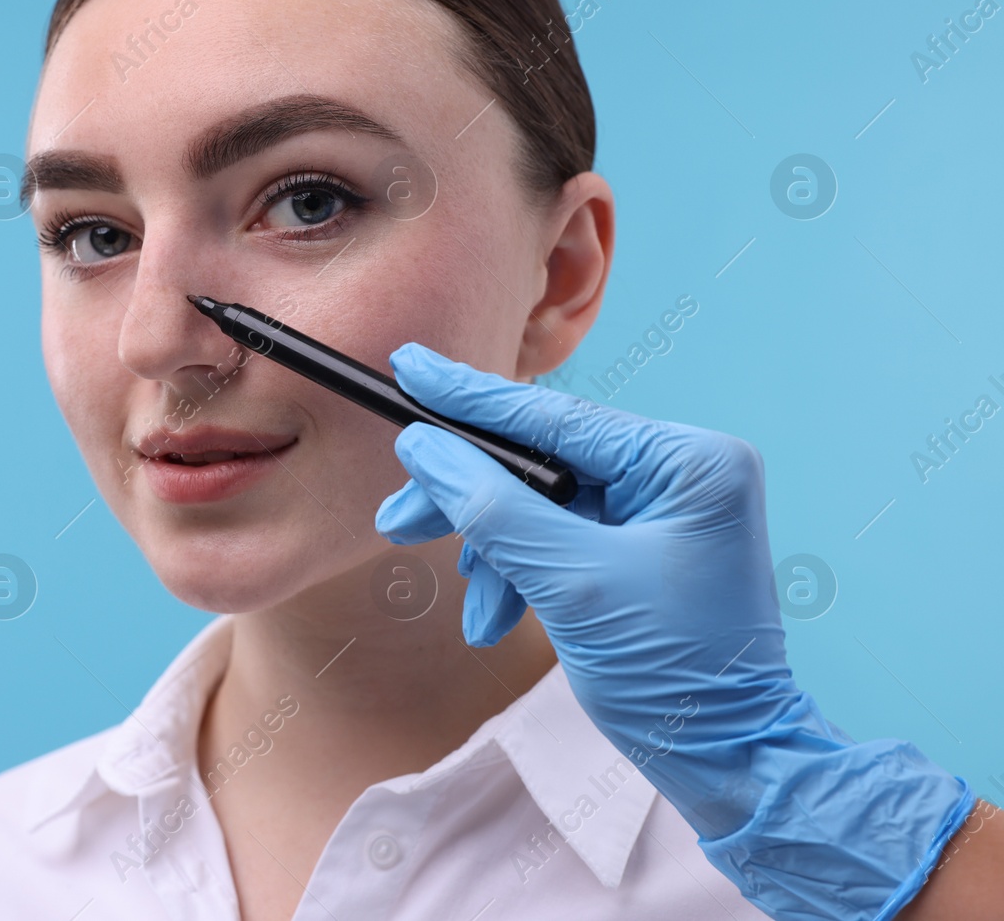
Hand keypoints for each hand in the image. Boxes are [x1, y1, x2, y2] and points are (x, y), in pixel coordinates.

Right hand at [374, 341, 973, 920]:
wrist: (733, 766)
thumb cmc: (678, 676)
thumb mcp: (572, 584)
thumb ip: (493, 508)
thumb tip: (424, 448)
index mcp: (688, 461)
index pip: (556, 416)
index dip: (471, 398)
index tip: (407, 367)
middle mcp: (680, 472)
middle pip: (542, 460)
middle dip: (470, 498)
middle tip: (399, 518)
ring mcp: (663, 511)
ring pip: (541, 504)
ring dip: (493, 551)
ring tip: (471, 606)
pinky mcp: (642, 548)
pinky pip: (558, 538)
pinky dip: (520, 573)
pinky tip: (497, 616)